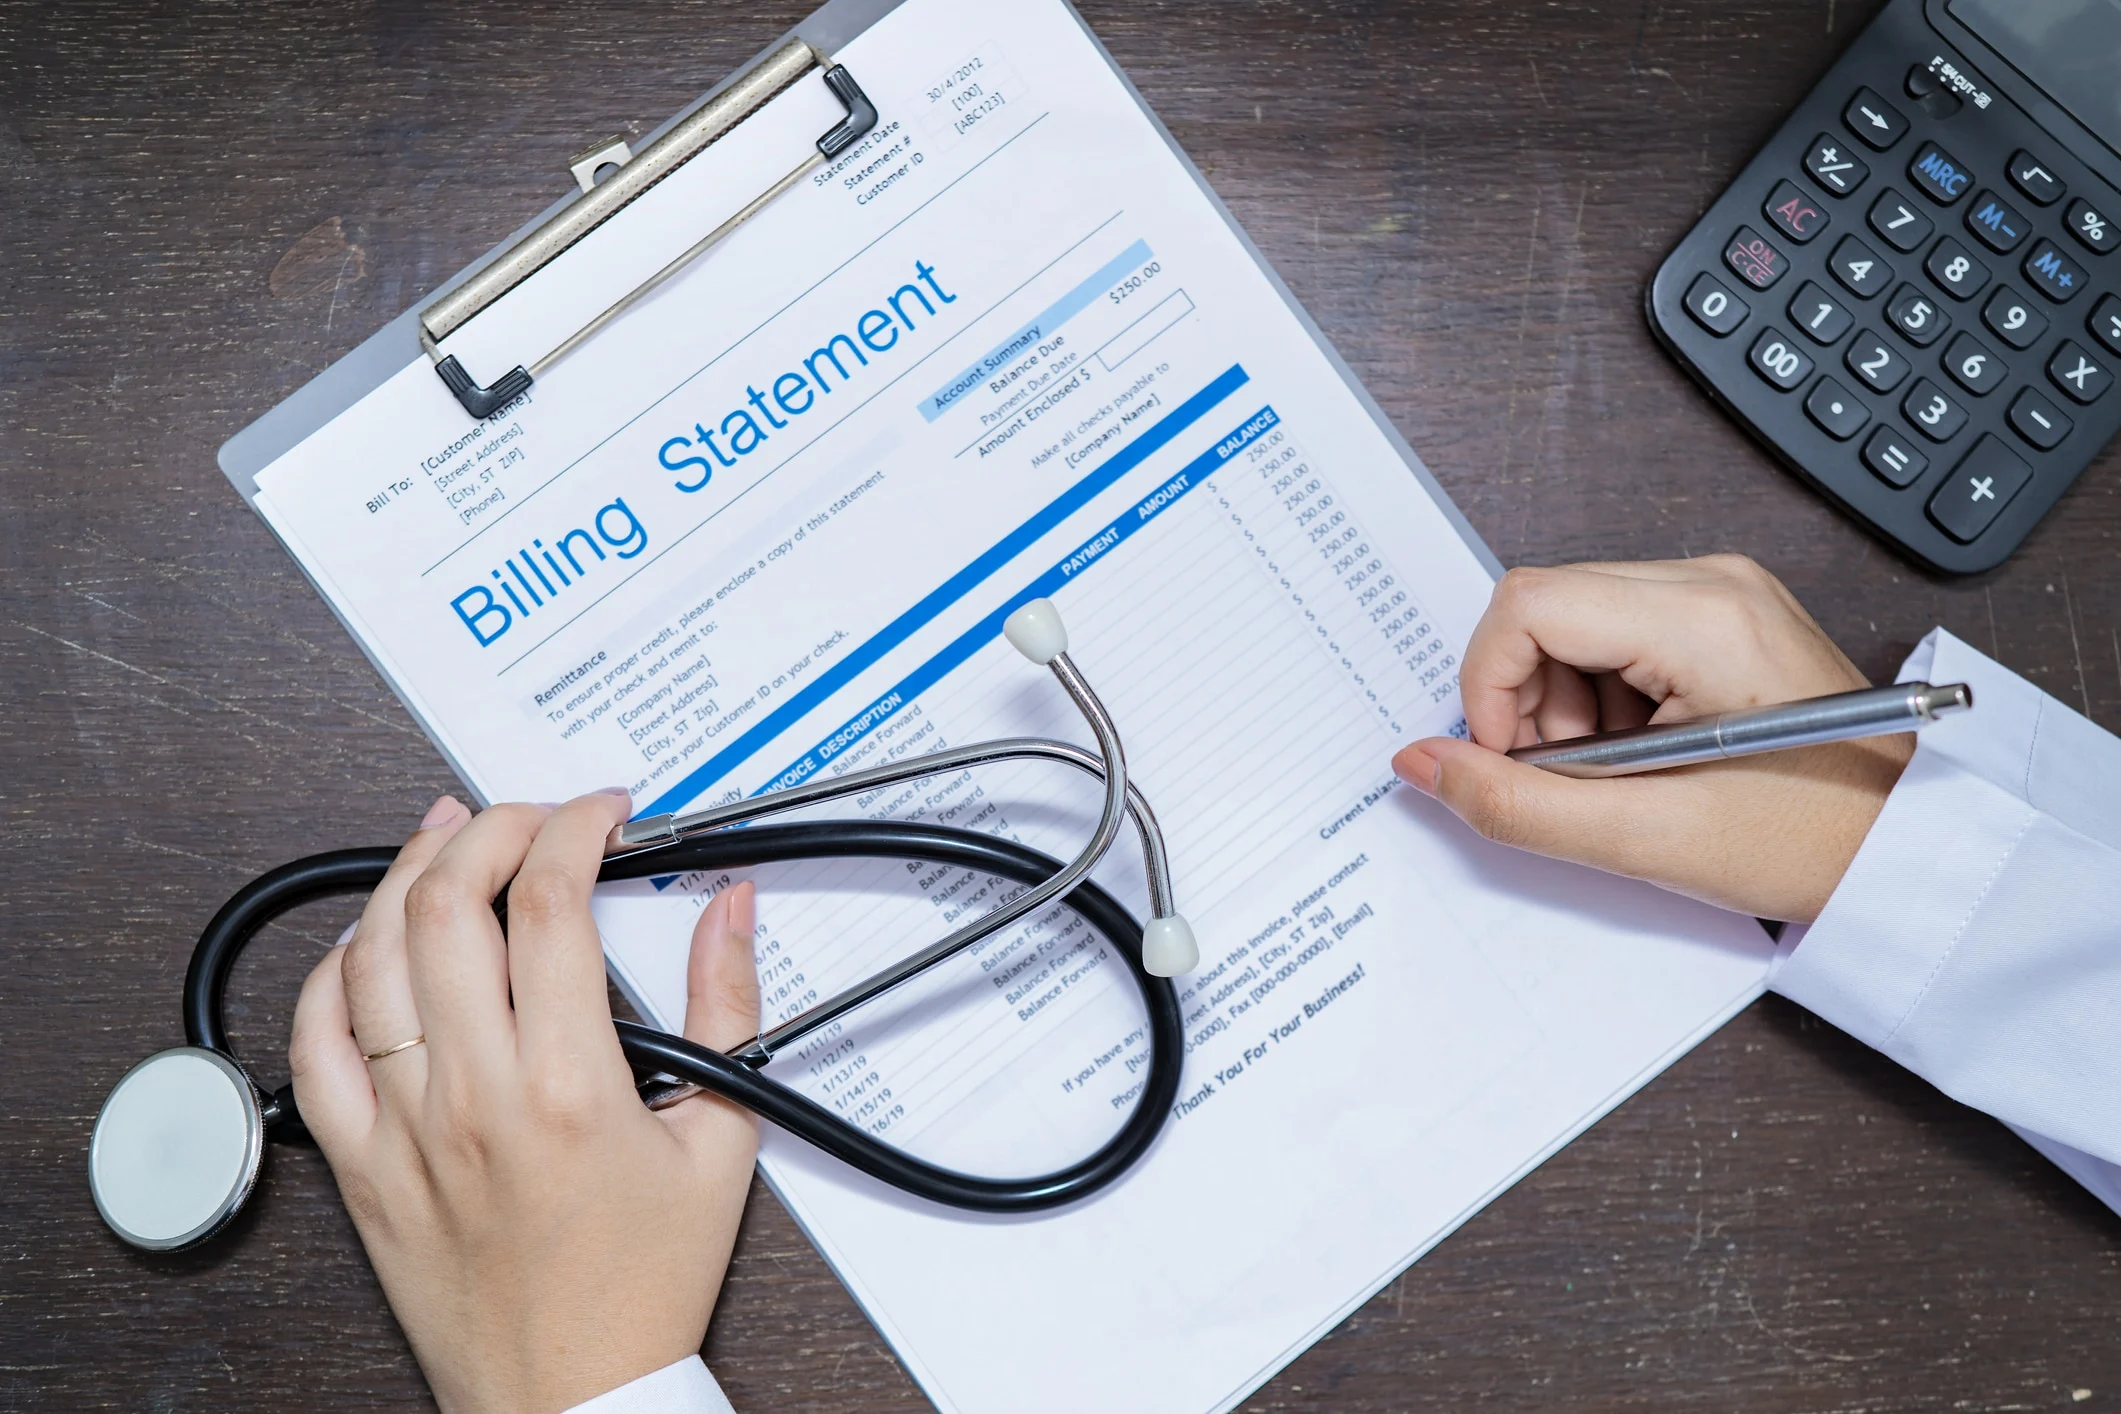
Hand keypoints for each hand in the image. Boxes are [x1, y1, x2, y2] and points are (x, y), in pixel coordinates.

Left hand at [288, 790, 760, 1413]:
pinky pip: (312, 1044)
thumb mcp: (721, 1147)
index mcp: (567, 1088)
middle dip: (489, 828)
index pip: (551, 905)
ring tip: (443, 838)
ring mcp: (403, 1129)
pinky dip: (333, 973)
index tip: (602, 817)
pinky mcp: (359, 1165)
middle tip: (528, 819)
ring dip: (405, 875)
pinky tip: (370, 943)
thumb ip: (729, 1011)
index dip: (576, 831)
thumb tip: (730, 913)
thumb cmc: (640, 1291)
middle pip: (447, 905)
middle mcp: (472, 1098)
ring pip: (370, 956)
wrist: (569, 1399)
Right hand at [1391, 555, 1910, 922]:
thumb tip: (1421, 763)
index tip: (1510, 759)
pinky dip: (1603, 702)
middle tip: (1578, 779)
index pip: (1528, 603)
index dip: (1489, 685)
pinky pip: (1615, 637)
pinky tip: (1647, 755)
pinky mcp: (1723, 616)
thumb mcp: (1647, 838)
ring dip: (1566, 707)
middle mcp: (1711, 581)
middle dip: (1532, 702)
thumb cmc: (1812, 841)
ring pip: (1574, 624)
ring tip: (1624, 775)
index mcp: (1702, 617)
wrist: (1910, 848)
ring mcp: (1721, 593)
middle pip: (1546, 608)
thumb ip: (1515, 803)